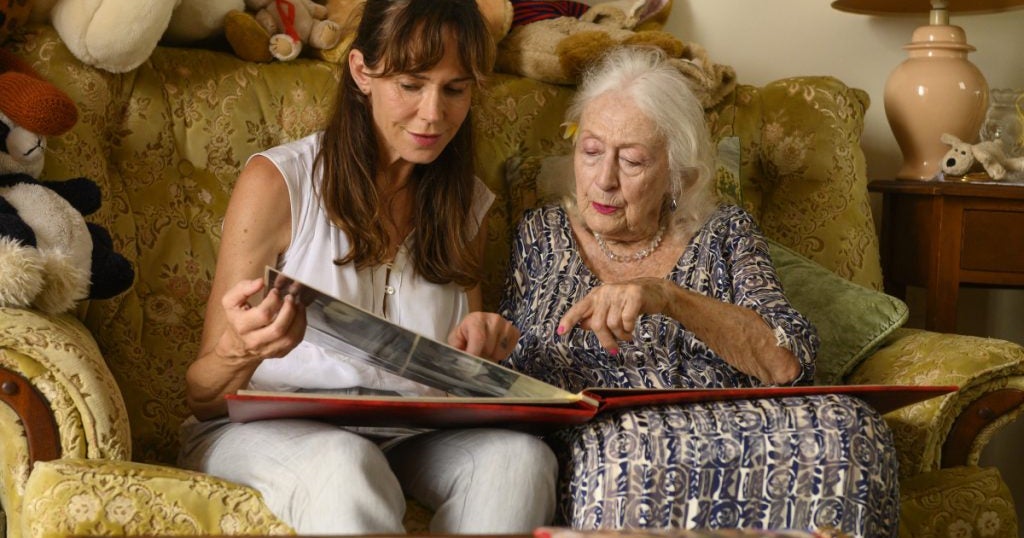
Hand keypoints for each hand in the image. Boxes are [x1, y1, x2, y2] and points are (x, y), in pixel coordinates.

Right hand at [214, 278, 306, 362]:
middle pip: (278, 329)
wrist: (237, 345)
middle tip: (290, 298)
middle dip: (289, 310)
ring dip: (298, 319)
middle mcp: (254, 341)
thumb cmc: (237, 321)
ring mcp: (268, 349)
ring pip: (289, 338)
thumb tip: (259, 282)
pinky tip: (299, 316)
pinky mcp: (278, 353)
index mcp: (242, 326)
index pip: (263, 314)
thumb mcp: (231, 302)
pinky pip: (295, 342)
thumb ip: (242, 289)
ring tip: (298, 305)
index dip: (273, 300)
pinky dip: (301, 327)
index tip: (276, 291)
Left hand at [448, 312, 520, 361]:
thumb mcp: (456, 342)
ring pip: (499, 352)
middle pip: (489, 348)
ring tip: (485, 350)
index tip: (470, 366)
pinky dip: (501, 354)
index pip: (479, 338)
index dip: (474, 354)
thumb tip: (463, 363)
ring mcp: (506, 325)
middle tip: (477, 353)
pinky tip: (495, 348)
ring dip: (491, 356)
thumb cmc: (465, 336)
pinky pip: (508, 351)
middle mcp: (494, 319)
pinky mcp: (514, 332)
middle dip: (482, 356)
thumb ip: (458, 351)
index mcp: (476, 319)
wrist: (476, 328)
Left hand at [557, 278, 673, 352]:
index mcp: (595, 296)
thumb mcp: (609, 308)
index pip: (578, 309)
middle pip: (597, 323)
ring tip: (627, 335)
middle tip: (613, 349)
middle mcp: (604, 292)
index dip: (569, 320)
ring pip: (613, 324)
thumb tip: (582, 325)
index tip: (560, 333)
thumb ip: (595, 316)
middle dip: (606, 340)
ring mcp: (619, 292)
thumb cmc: (628, 303)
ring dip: (621, 335)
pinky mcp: (634, 294)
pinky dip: (629, 328)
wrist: (655, 291)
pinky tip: (632, 327)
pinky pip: (627, 320)